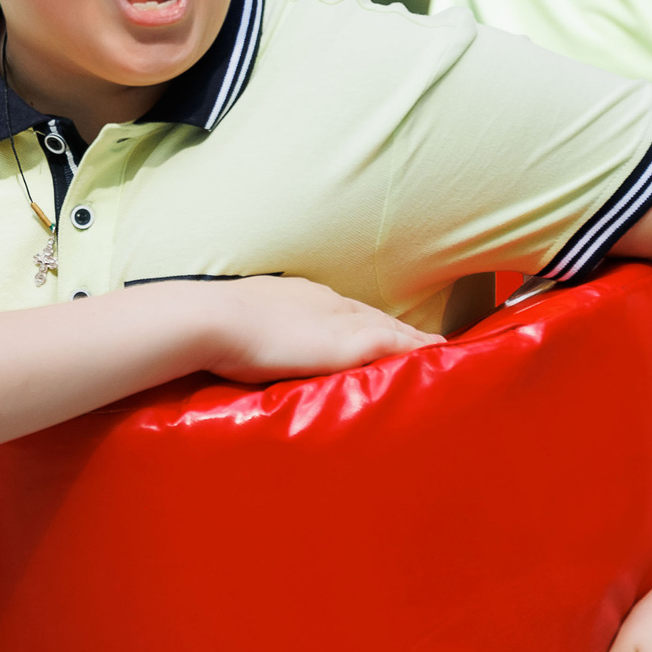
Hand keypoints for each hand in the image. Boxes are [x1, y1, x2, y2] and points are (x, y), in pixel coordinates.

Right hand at [187, 277, 436, 383]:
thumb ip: (253, 332)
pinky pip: (398, 344)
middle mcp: (326, 302)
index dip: (362, 320)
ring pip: (389, 327)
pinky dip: (418, 348)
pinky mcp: (352, 342)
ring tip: (437, 347)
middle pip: (371, 314)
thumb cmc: (214, 324)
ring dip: (412, 337)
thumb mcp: (239, 322)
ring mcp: (341, 320)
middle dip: (394, 326)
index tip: (376, 329)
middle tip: (421, 339)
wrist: (214, 320)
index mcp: (299, 297)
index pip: (342, 310)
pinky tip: (438, 354)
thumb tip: (243, 347)